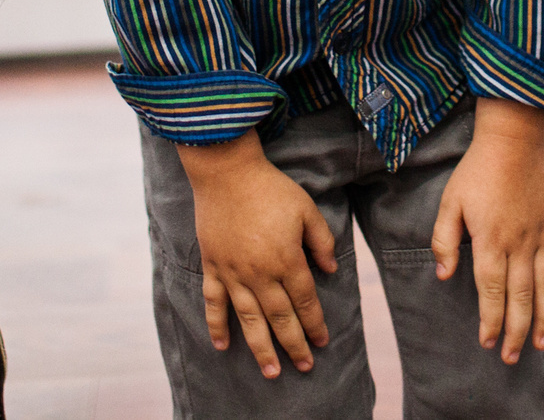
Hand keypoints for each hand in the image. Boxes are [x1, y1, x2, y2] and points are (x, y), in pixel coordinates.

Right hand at [178, 131, 338, 377]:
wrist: (227, 172)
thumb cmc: (271, 188)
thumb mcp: (306, 209)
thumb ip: (321, 241)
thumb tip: (331, 269)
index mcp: (286, 259)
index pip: (305, 301)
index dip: (315, 324)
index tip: (322, 342)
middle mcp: (260, 273)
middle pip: (280, 318)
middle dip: (294, 345)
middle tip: (304, 367)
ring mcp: (233, 272)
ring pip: (249, 319)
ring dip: (261, 348)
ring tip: (271, 372)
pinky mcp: (213, 266)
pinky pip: (214, 302)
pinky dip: (217, 325)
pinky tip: (223, 345)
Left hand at [431, 99, 543, 363]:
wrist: (515, 138)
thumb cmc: (477, 170)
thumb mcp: (450, 202)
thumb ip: (444, 240)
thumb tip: (445, 276)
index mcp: (492, 239)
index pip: (492, 291)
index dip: (490, 320)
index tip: (486, 343)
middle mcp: (520, 243)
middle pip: (521, 297)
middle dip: (515, 331)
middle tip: (509, 358)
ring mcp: (541, 236)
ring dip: (543, 318)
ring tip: (538, 344)